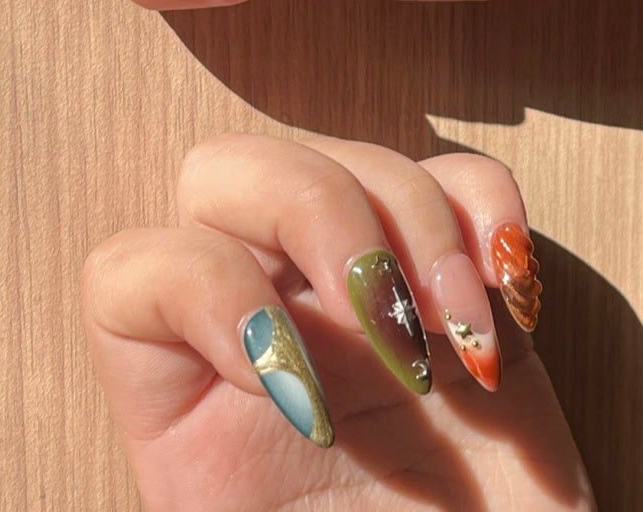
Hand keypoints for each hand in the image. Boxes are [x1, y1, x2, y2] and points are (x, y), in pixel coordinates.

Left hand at [82, 133, 591, 510]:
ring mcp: (364, 282)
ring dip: (423, 233)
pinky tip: (510, 297)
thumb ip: (209, 489)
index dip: (203, 295)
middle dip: (318, 216)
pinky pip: (460, 180)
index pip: (132, 272)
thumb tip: (208, 433)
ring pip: (357, 163)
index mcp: (189, 391)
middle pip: (232, 173)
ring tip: (462, 341)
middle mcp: (270, 314)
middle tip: (387, 324)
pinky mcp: (457, 273)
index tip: (295, 393)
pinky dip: (489, 215)